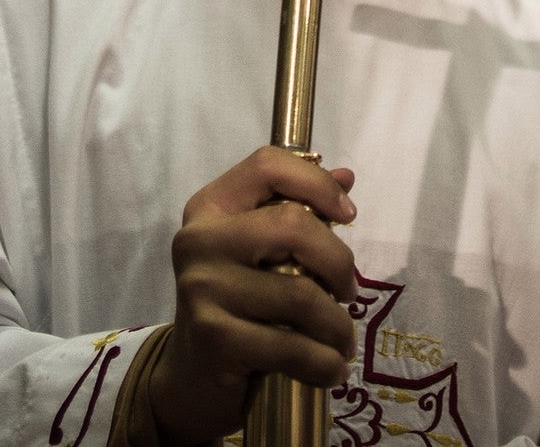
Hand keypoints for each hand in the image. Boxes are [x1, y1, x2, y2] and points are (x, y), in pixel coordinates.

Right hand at [148, 146, 358, 444]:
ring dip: (337, 325)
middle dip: (338, 262)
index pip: (267, 165)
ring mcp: (202, 288)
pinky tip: (332, 368)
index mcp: (210, 207)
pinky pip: (291, 347)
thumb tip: (345, 176)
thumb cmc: (234, 302)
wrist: (190, 375)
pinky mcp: (214, 337)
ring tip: (342, 339)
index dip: (317, 182)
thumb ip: (297, 210)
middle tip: (348, 292)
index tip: (349, 215)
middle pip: (293, 225)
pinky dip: (324, 363)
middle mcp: (199, 240)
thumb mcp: (259, 252)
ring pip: (300, 294)